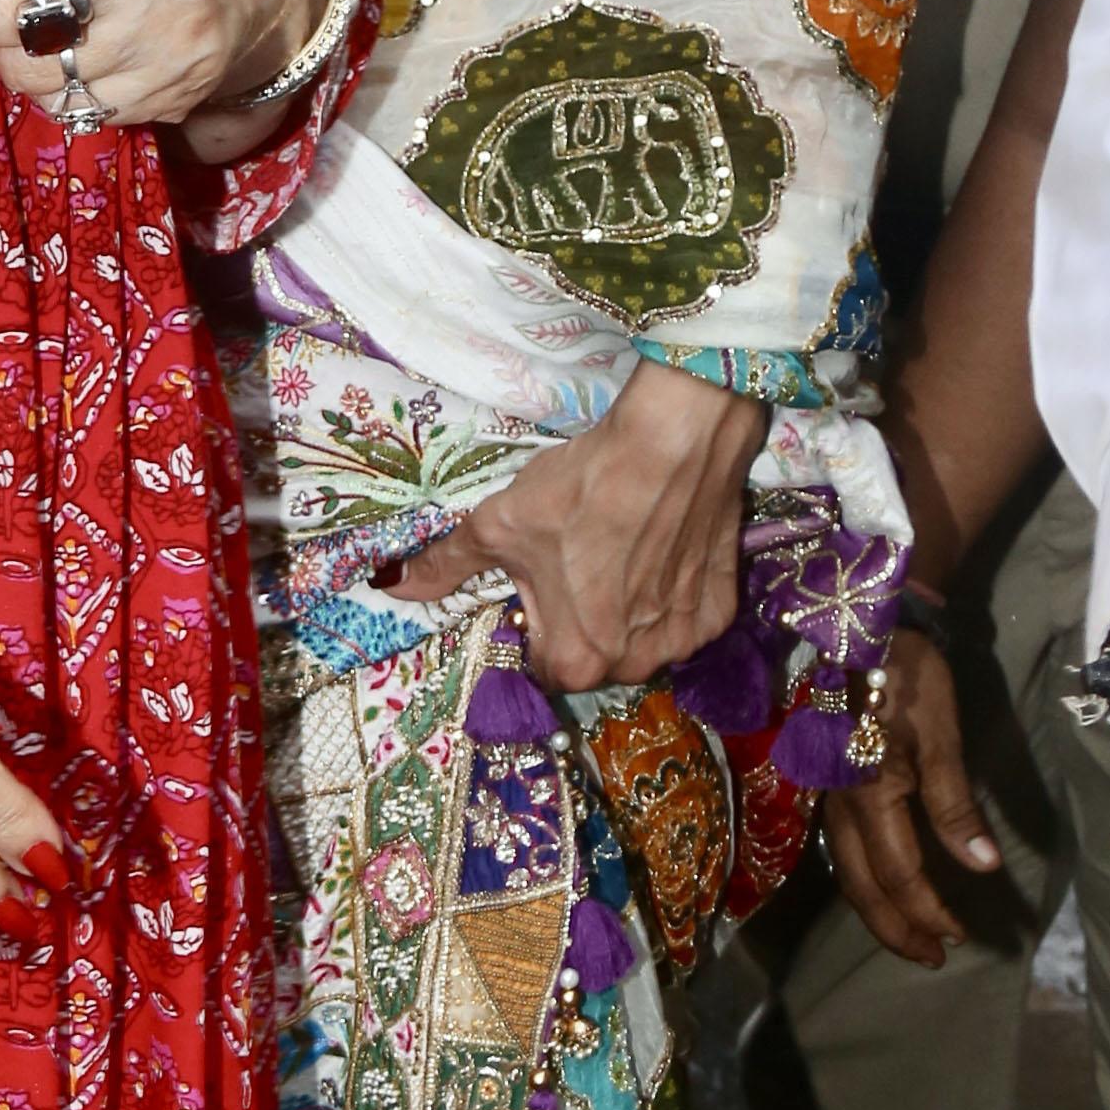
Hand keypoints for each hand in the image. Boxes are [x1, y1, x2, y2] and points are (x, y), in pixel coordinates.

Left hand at [433, 361, 763, 693]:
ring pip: (641, 641)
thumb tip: (389, 584)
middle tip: (578, 560)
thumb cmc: (580, 490)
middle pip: (593, 657)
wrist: (673, 443)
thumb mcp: (498, 526)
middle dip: (581, 621)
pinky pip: (684, 617)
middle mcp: (634, 666)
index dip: (533, 623)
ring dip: (626, 612)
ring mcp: (683, 641)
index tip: (538, 585)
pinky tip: (660, 549)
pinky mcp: (720, 610)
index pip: (540, 665)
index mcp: (574, 660)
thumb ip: (446, 566)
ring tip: (619, 550)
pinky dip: (671, 594)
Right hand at [821, 627, 1003, 964]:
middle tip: (934, 957)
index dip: (928, 910)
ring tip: (911, 935)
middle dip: (898, 928)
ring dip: (879, 911)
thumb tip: (981, 864)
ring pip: (848, 872)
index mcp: (869, 795)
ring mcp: (828, 798)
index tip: (960, 934)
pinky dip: (866, 881)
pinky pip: (843, 851)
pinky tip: (883, 887)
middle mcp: (839, 806)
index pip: (899, 874)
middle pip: (864, 887)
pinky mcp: (830, 787)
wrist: (860, 628)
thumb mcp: (941, 735)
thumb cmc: (907, 677)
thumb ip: (955, 804)